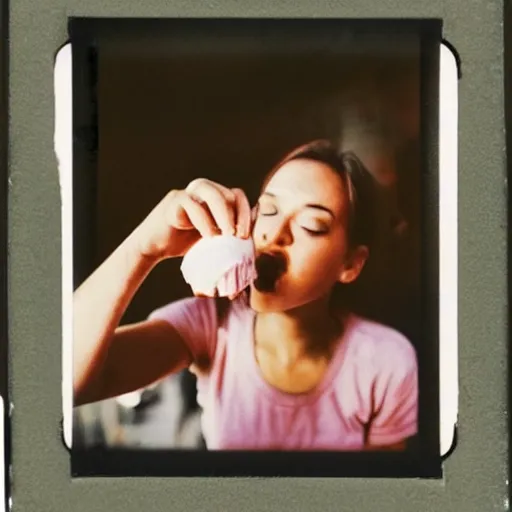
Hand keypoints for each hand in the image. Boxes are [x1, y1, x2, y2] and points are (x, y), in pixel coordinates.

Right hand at [133, 178, 251, 261]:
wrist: (153, 248)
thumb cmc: (183, 244)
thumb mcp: (213, 240)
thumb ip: (232, 231)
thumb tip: (256, 221)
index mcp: (214, 198)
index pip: (237, 196)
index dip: (245, 213)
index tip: (245, 236)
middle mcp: (202, 191)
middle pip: (227, 192)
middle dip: (237, 214)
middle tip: (238, 236)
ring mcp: (187, 193)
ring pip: (210, 192)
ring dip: (222, 213)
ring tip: (225, 235)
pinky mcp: (173, 201)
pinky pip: (191, 204)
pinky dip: (203, 221)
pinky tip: (207, 237)